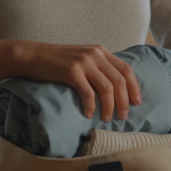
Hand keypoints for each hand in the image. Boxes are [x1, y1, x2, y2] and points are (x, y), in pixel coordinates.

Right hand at [14, 42, 140, 120]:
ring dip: (110, 107)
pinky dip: (91, 106)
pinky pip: (88, 93)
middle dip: (124, 101)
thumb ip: (98, 67)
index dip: (134, 87)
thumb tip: (115, 88)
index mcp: (101, 51)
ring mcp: (84, 62)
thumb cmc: (57, 62)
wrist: (32, 55)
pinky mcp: (71, 72)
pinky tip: (89, 114)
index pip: (126, 70)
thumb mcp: (83, 59)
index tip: (137, 102)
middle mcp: (95, 55)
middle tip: (123, 116)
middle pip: (119, 81)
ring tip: (107, 119)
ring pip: (107, 89)